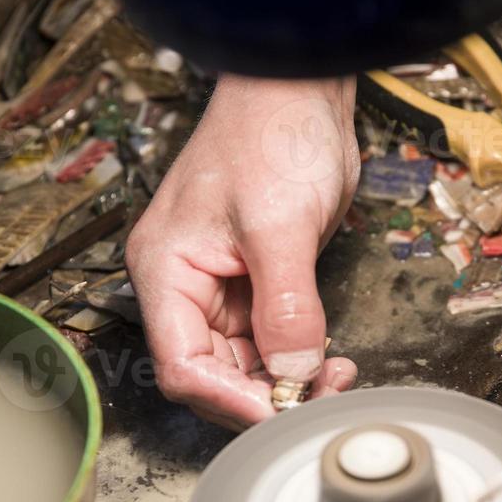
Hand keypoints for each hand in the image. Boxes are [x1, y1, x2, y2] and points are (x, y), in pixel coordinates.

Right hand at [127, 75, 359, 429]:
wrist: (302, 89)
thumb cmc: (271, 134)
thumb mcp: (280, 226)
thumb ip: (287, 308)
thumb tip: (296, 374)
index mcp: (166, 271)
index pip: (182, 366)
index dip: (229, 399)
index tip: (280, 413)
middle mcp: (186, 287)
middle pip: (213, 375)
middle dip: (264, 396)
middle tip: (319, 400)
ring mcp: (223, 288)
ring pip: (246, 365)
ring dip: (288, 383)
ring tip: (336, 377)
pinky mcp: (260, 283)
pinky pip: (272, 342)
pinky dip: (300, 360)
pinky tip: (332, 359)